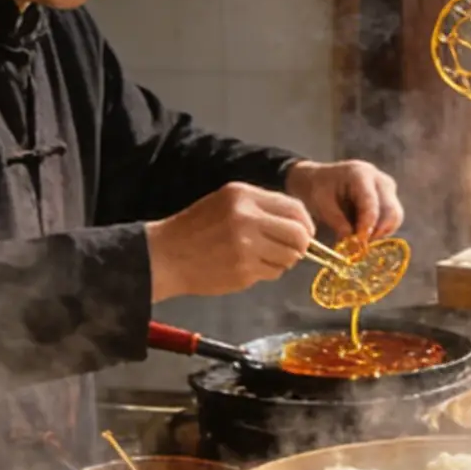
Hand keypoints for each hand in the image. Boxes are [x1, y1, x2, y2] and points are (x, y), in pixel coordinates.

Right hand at [146, 181, 312, 301]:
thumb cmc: (196, 227)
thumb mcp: (226, 202)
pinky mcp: (243, 271)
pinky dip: (268, 272)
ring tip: (264, 258)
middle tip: (291, 250)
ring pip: (289, 257)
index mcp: (244, 196)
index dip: (305, 223)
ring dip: (284, 260)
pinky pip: (273, 273)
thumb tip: (299, 223)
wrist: (165, 255)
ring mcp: (246, 247)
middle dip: (301, 245)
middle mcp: (247, 218)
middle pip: (299, 234)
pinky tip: (250, 267)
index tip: (304, 233)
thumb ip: (261, 207)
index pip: (294, 208)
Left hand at [285, 158, 403, 242]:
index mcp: (360, 174)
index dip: (367, 225)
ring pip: (395, 218)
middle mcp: (379, 179)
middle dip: (377, 232)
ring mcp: (388, 189)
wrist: (323, 181)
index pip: (370, 203)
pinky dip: (381, 231)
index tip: (359, 242)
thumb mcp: (323, 205)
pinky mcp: (390, 199)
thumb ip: (338, 223)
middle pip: (391, 211)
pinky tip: (363, 233)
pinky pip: (392, 221)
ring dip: (380, 233)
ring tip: (359, 239)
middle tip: (360, 246)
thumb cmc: (320, 190)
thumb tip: (353, 245)